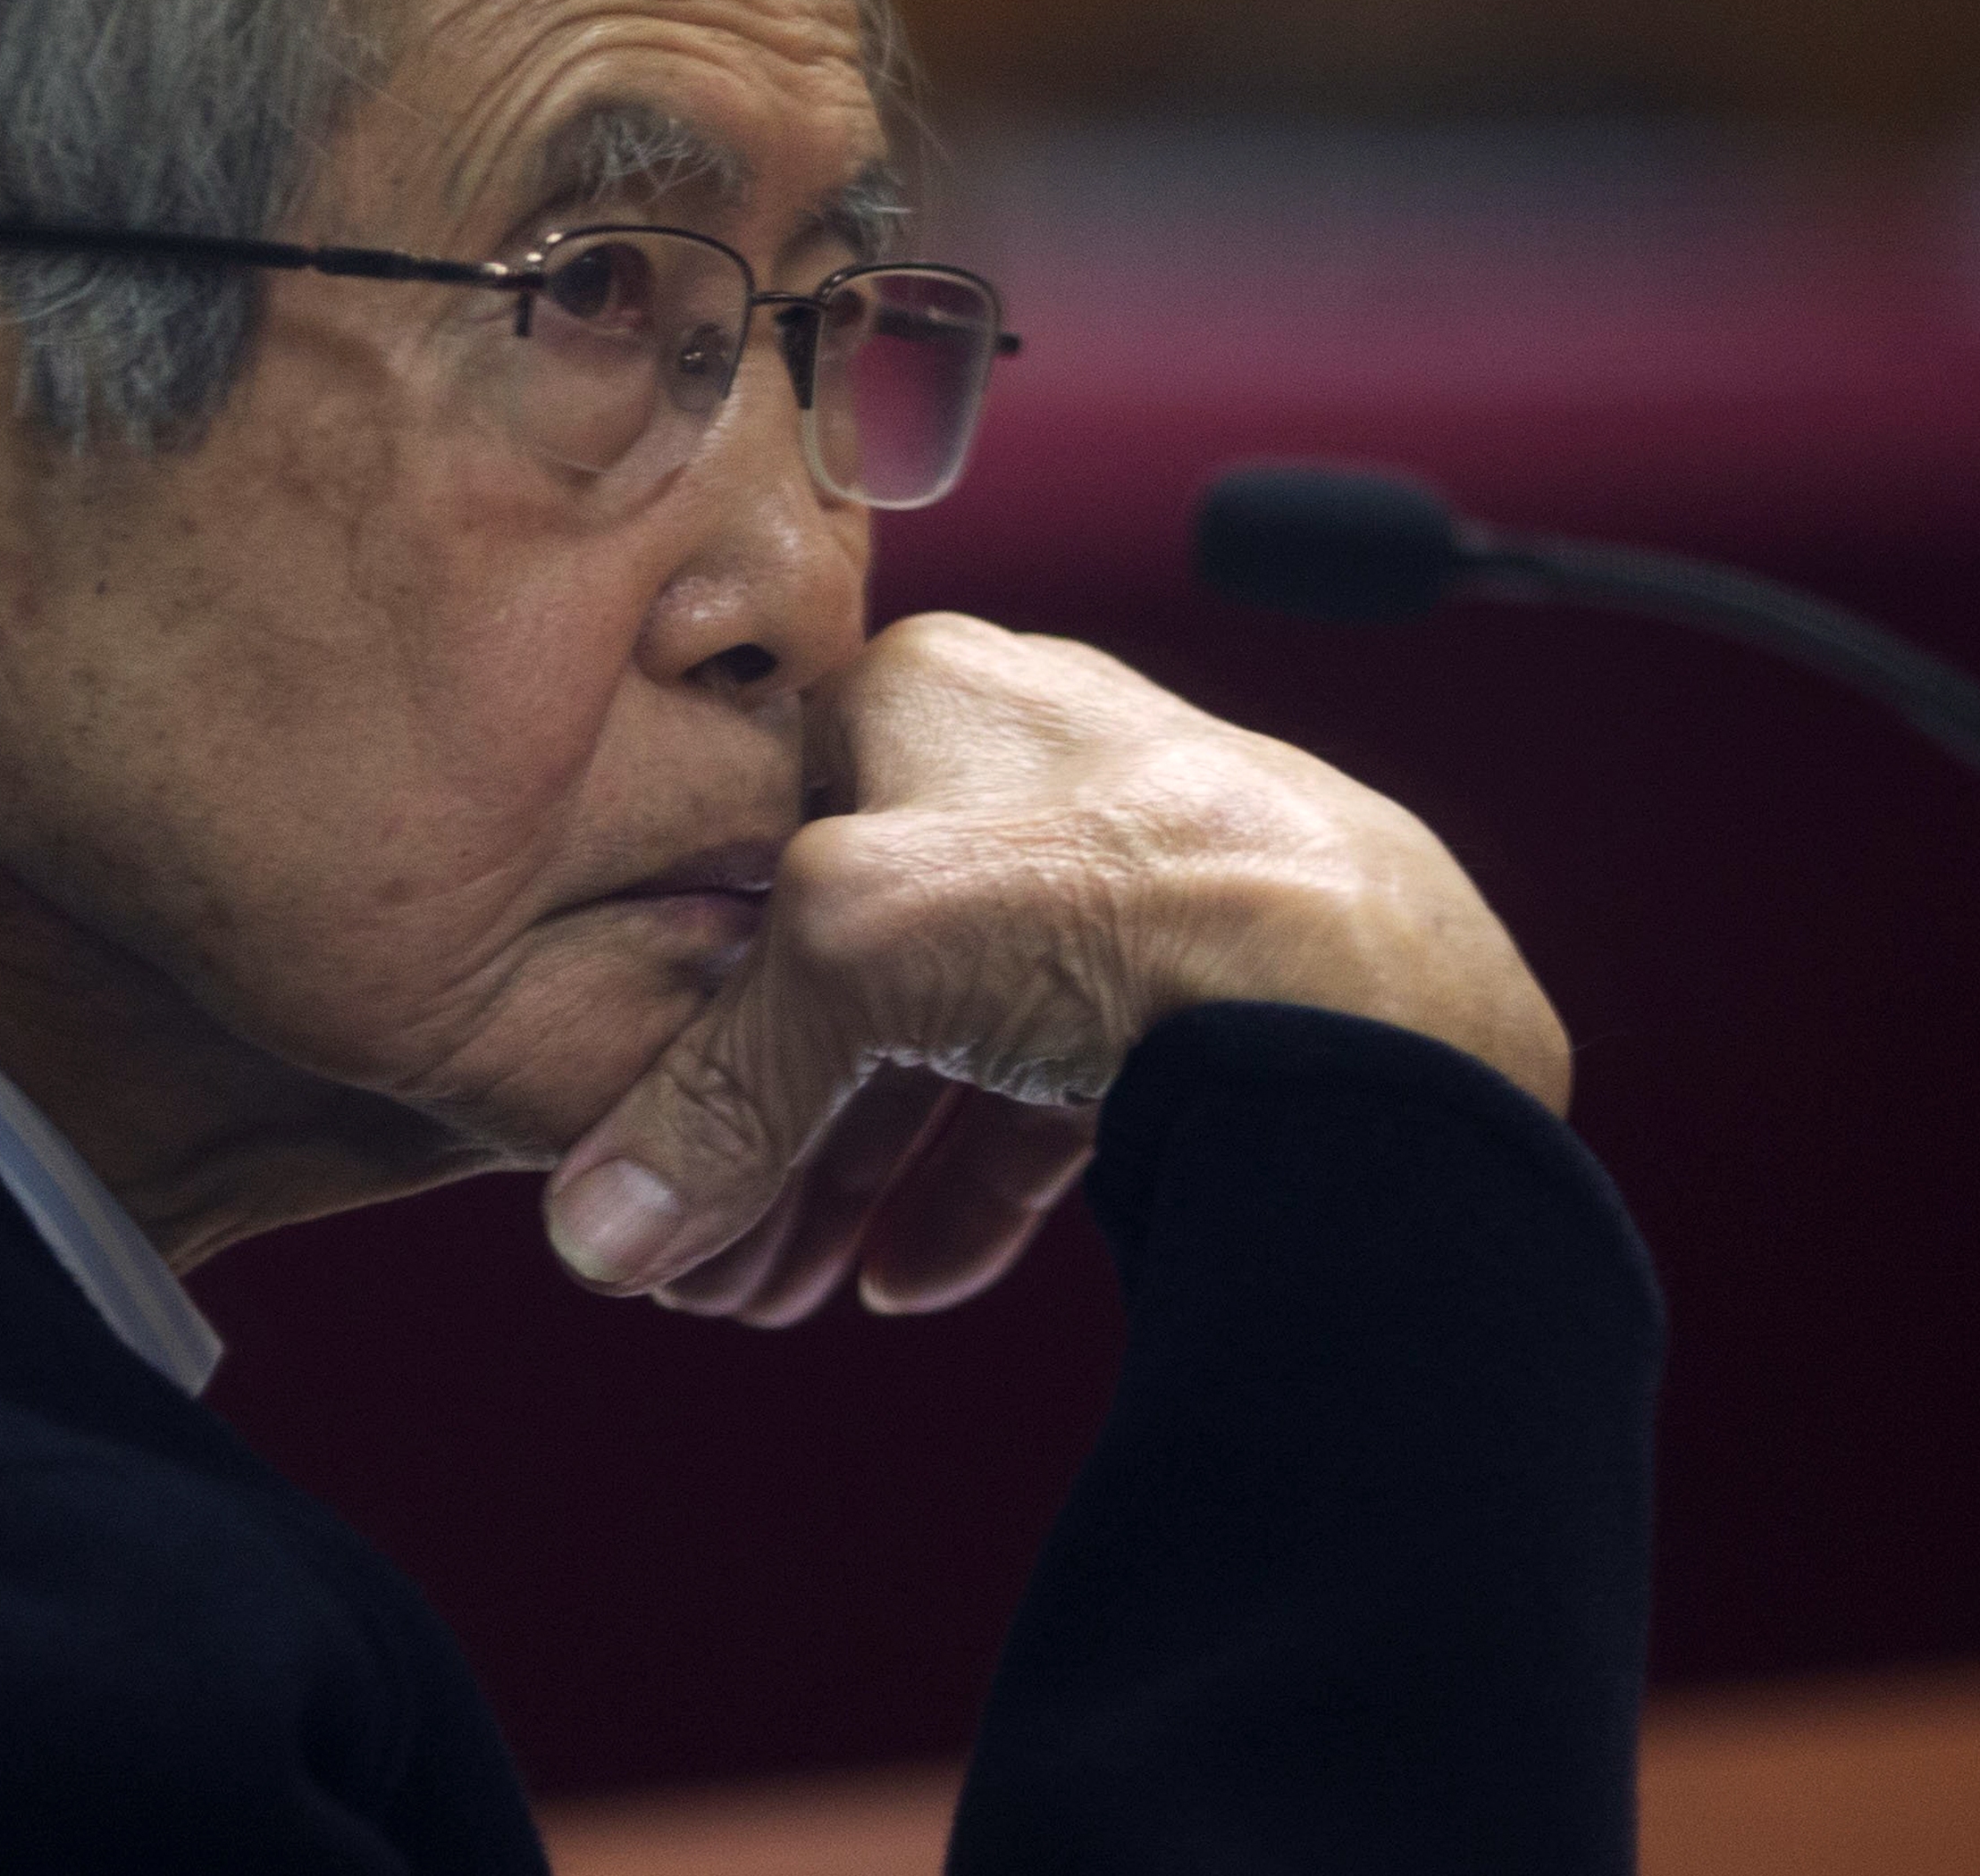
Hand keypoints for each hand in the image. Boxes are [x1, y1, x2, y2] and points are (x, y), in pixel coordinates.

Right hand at [542, 614, 1567, 1314]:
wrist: (1379, 999)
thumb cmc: (1120, 895)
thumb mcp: (854, 963)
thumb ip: (712, 1098)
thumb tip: (599, 1227)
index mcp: (924, 690)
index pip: (749, 843)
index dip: (686, 1004)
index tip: (644, 1136)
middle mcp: (1027, 759)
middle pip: (845, 958)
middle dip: (769, 1125)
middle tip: (713, 1259)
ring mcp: (1125, 869)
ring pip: (947, 1031)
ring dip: (856, 1170)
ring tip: (792, 1289)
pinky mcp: (1205, 978)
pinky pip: (1053, 1084)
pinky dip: (974, 1180)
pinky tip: (917, 1274)